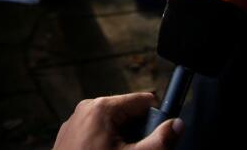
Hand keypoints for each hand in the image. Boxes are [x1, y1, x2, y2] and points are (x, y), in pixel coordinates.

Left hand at [53, 92, 182, 149]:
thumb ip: (161, 141)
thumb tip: (176, 125)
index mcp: (102, 108)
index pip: (143, 101)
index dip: (156, 120)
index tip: (158, 139)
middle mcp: (86, 109)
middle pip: (129, 114)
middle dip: (138, 135)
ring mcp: (75, 124)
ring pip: (114, 127)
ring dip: (124, 143)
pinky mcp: (69, 139)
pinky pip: (98, 135)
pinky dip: (107, 148)